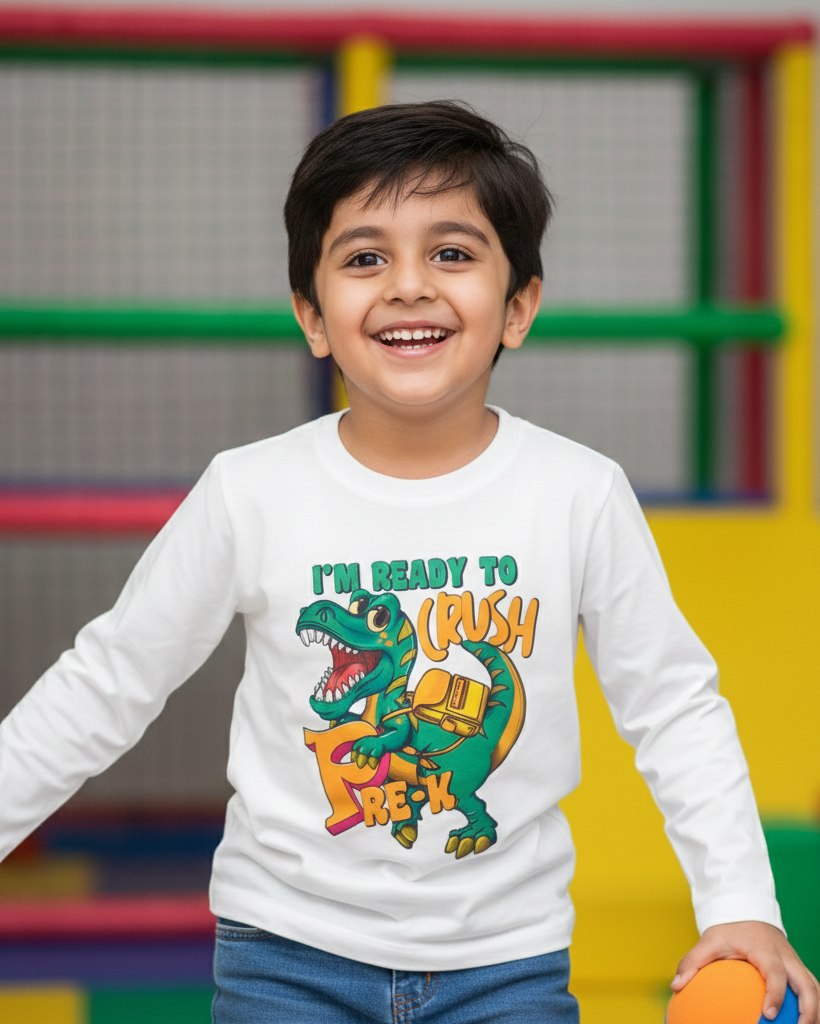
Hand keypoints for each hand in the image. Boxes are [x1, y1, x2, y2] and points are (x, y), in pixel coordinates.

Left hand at [670, 921, 819, 1023]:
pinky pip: (811, 989)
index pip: (775, 973)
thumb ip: (692, 962)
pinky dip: (812, 1006)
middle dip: (808, 1010)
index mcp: (765, 950)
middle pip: (807, 985)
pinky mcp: (798, 970)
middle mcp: (786, 958)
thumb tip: (676, 986)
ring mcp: (795, 964)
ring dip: (814, 1011)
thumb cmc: (728, 930)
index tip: (768, 1014)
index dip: (775, 994)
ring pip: (814, 989)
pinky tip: (802, 1022)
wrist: (747, 912)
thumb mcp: (709, 941)